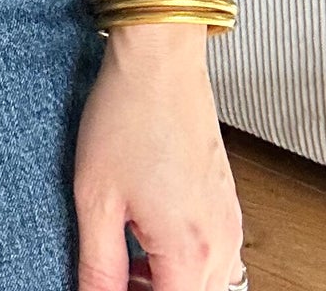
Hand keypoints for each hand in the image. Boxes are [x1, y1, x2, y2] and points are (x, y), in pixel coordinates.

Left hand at [73, 25, 243, 289]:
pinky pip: (213, 256)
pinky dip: (182, 261)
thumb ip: (98, 266)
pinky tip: (146, 234)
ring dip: (167, 283)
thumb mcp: (96, 199)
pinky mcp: (226, 201)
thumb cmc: (129, 112)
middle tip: (112, 276)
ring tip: (124, 258)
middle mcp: (221, 242)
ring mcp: (229, 220)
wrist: (159, 57)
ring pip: (207, 284)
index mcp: (191, 252)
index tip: (105, 286)